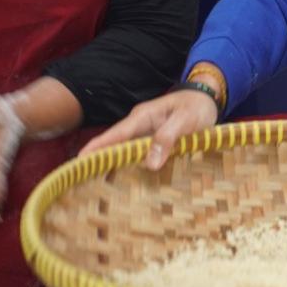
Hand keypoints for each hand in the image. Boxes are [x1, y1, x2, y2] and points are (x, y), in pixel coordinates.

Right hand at [80, 89, 217, 169]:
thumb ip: (167, 138)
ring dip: (114, 166)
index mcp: (142, 117)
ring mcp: (145, 134)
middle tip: (82, 181)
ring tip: (97, 186)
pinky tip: (126, 182)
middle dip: (99, 160)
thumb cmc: (196, 107)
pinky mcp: (154, 142)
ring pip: (126, 152)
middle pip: (115, 145)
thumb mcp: (185, 121)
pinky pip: (138, 155)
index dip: (97, 148)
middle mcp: (139, 126)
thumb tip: (149, 163)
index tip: (79, 161)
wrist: (207, 100)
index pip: (115, 135)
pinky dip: (131, 166)